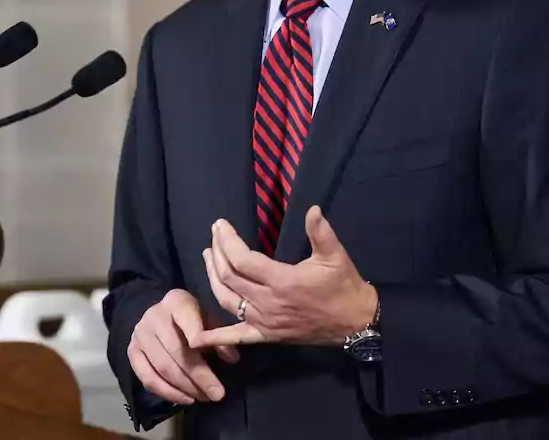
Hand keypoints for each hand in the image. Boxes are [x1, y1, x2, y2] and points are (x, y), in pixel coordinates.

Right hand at [128, 289, 239, 405]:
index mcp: (175, 301)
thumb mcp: (208, 318)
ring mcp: (140, 335)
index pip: (187, 319)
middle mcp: (153, 316)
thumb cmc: (189, 317)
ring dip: (186, 388)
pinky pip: (147, 379)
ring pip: (162, 368)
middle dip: (199, 375)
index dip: (200, 338)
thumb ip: (219, 335)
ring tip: (205, 398)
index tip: (222, 360)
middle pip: (176, 350)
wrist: (157, 315)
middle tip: (217, 394)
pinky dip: (168, 393)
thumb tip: (232, 359)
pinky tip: (186, 399)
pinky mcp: (132, 353)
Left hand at [191, 205, 377, 348]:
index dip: (227, 241)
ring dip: (211, 278)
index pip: (242, 260)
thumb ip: (321, 232)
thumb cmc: (343, 287)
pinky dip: (214, 337)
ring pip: (226, 300)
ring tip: (207, 258)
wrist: (353, 323)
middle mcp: (267, 303)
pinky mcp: (266, 335)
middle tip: (214, 235)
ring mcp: (264, 322)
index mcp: (282, 281)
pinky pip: (236, 336)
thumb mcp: (335, 256)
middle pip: (229, 276)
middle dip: (217, 252)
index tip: (220, 225)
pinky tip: (195, 337)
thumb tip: (312, 209)